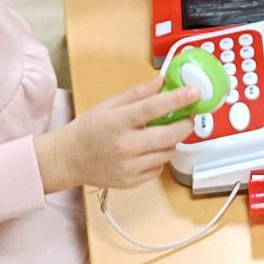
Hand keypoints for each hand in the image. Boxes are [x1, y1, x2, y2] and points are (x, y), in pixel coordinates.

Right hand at [34, 79, 198, 192]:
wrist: (68, 160)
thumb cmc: (88, 129)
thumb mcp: (109, 105)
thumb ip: (137, 93)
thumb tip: (162, 82)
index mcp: (118, 122)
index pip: (153, 108)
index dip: (178, 99)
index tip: (195, 92)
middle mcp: (124, 146)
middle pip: (169, 136)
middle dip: (186, 125)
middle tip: (189, 117)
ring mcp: (129, 167)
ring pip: (167, 153)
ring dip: (171, 142)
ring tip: (161, 134)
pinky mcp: (131, 182)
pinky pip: (158, 168)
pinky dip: (159, 158)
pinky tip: (147, 151)